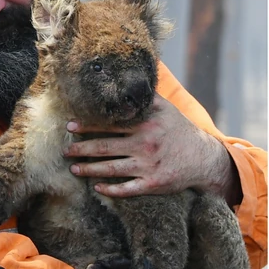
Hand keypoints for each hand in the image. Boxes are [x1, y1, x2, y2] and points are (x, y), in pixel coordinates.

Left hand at [64, 95, 241, 203]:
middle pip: (105, 147)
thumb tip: (127, 79)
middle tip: (65, 150)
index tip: (70, 126)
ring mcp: (148, 166)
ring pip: (111, 169)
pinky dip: (110, 189)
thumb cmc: (179, 130)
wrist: (203, 158)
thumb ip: (146, 97)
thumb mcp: (166, 109)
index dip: (87, 125)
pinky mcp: (153, 184)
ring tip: (74, 168)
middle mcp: (145, 145)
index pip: (110, 124)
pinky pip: (127, 189)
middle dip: (81, 149)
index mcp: (145, 125)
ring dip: (89, 169)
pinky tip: (97, 187)